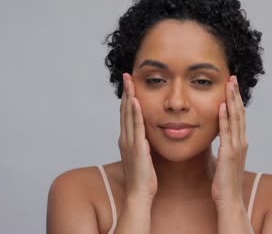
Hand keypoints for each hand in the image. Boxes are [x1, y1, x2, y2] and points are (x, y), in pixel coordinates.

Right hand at [118, 73, 156, 201]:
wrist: (139, 194)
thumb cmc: (144, 179)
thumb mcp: (143, 157)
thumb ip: (143, 146)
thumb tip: (147, 138)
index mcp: (127, 140)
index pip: (126, 115)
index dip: (126, 98)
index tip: (129, 84)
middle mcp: (125, 139)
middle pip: (124, 110)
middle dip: (126, 92)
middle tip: (127, 76)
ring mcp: (130, 142)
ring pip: (128, 115)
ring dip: (129, 97)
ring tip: (130, 81)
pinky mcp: (137, 147)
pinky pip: (136, 126)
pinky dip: (135, 113)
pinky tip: (135, 101)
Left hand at [211, 75, 247, 208]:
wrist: (230, 200)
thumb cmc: (225, 183)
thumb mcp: (226, 161)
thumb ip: (225, 148)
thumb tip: (220, 138)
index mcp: (240, 143)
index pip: (239, 116)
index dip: (236, 100)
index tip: (232, 86)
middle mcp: (241, 142)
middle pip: (239, 113)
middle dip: (236, 94)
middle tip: (232, 77)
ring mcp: (236, 147)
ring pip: (235, 118)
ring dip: (232, 100)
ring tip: (229, 84)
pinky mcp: (229, 153)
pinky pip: (226, 132)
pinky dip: (225, 118)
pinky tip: (222, 105)